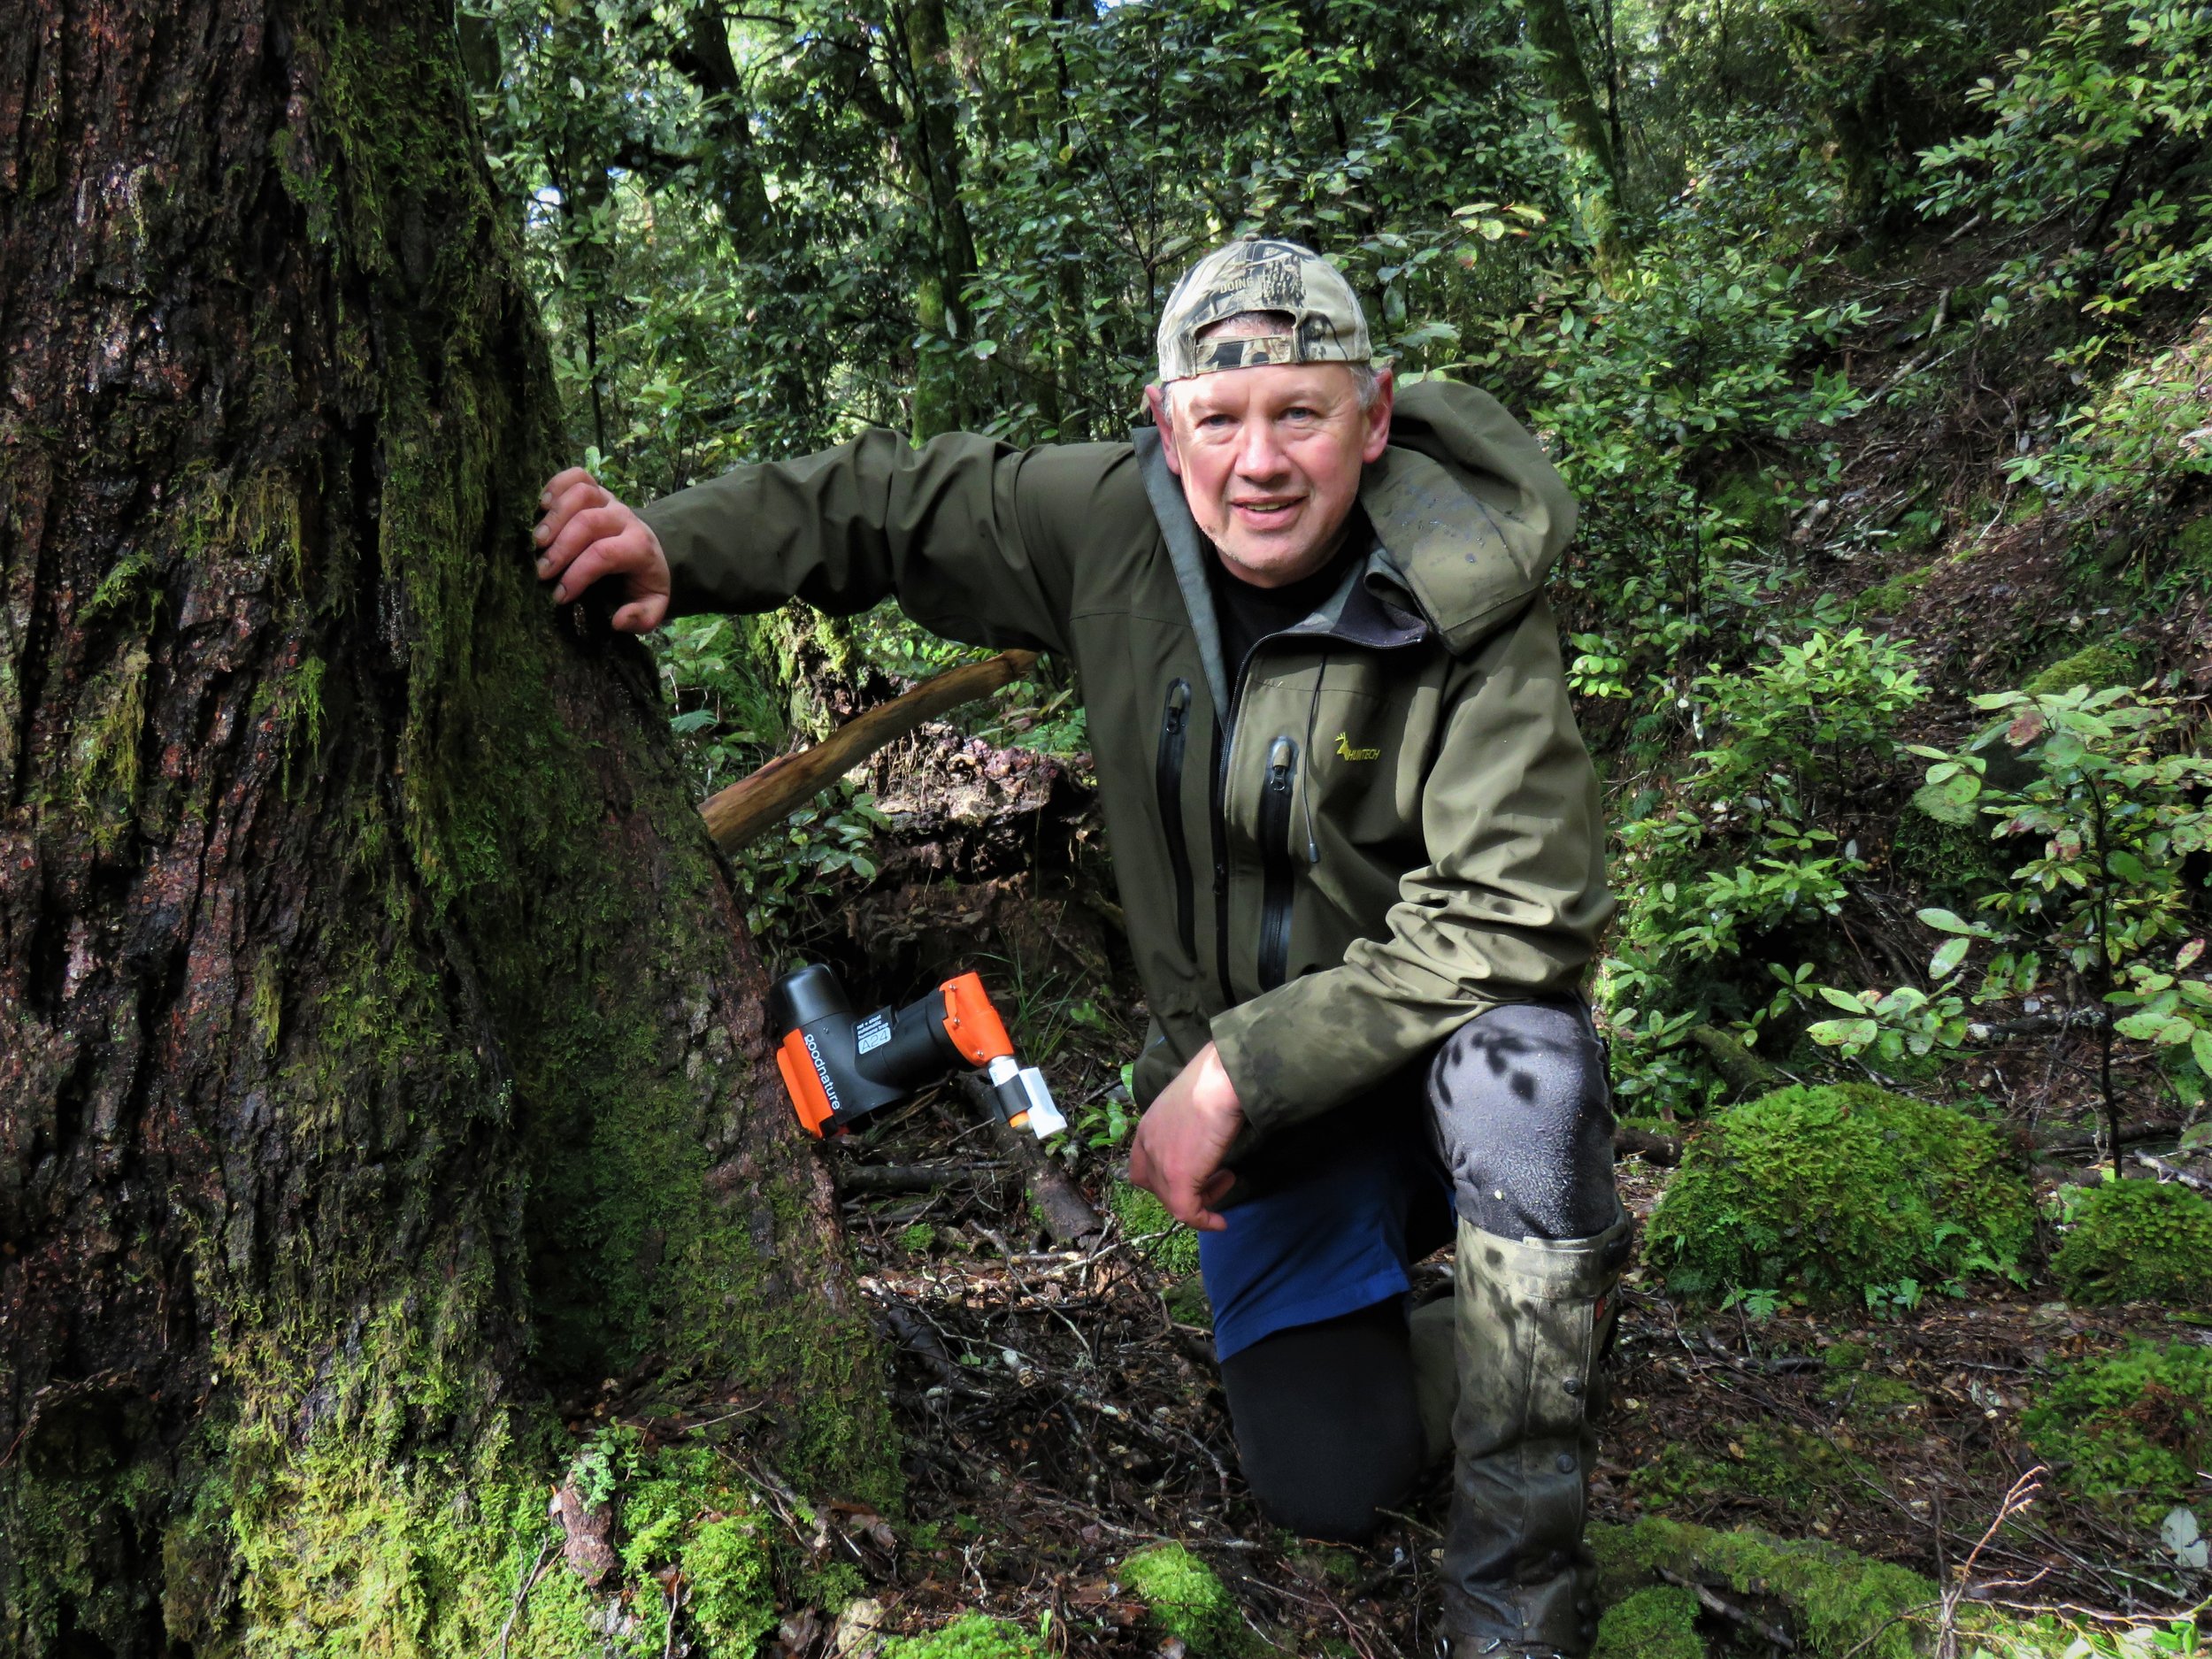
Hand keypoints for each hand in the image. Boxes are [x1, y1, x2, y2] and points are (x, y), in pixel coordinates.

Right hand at [533, 467, 671, 632]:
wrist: (652, 551)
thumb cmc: (643, 581)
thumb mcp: (652, 605)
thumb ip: (642, 617)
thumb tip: (617, 620)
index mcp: (639, 547)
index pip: (605, 554)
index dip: (578, 574)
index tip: (559, 596)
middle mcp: (625, 519)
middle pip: (588, 522)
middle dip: (561, 548)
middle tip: (541, 572)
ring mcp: (610, 500)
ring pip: (582, 493)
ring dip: (555, 516)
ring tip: (537, 541)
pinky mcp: (597, 490)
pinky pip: (577, 476)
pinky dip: (556, 484)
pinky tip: (542, 506)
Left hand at [1128, 1042, 1243, 1231]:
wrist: (1223, 1080)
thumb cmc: (1216, 1081)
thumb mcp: (1193, 1101)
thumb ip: (1189, 1121)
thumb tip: (1206, 1128)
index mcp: (1147, 1127)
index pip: (1141, 1164)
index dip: (1163, 1177)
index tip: (1195, 1172)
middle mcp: (1146, 1146)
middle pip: (1157, 1185)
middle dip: (1187, 1187)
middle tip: (1218, 1176)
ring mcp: (1159, 1163)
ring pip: (1172, 1199)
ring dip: (1201, 1199)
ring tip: (1227, 1181)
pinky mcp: (1177, 1179)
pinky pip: (1187, 1212)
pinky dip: (1204, 1221)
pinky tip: (1221, 1222)